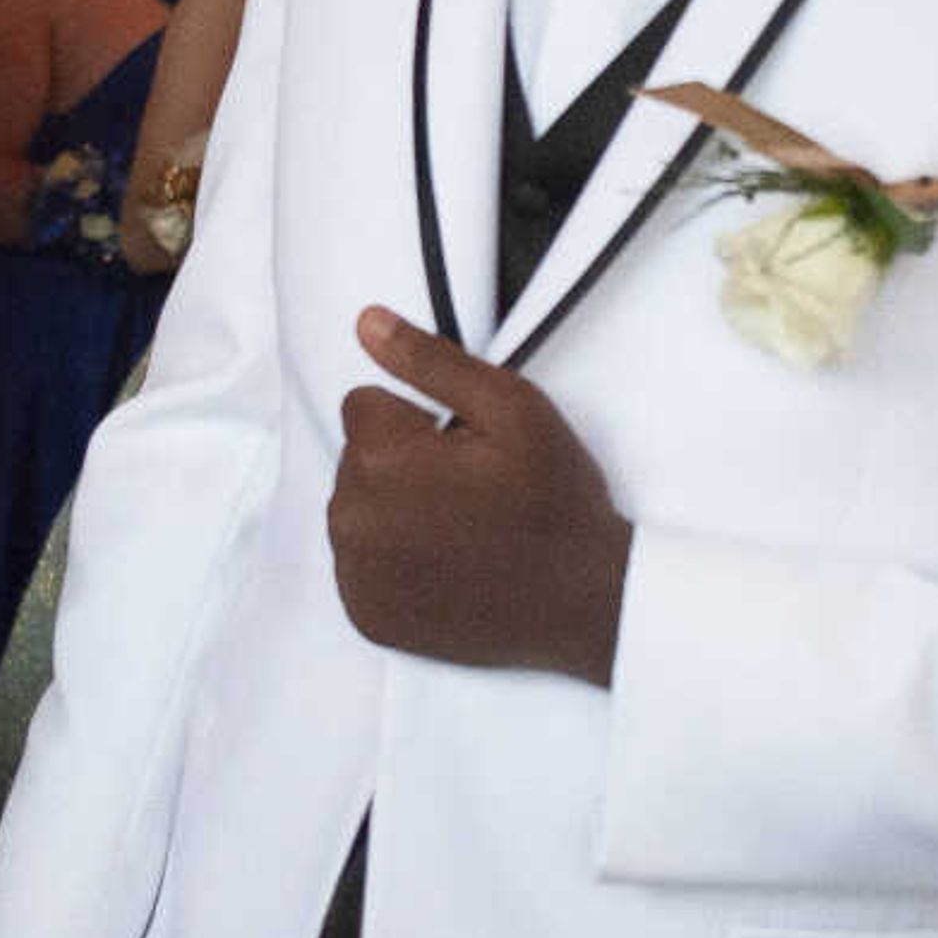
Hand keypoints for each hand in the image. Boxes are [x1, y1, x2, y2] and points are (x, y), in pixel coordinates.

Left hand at [330, 304, 629, 681]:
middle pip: (357, 460)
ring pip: (357, 511)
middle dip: (402, 465)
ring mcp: (355, 575)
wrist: (586, 603)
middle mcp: (351, 520)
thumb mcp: (510, 408)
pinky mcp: (365, 614)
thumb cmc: (554, 501)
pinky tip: (445, 568)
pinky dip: (393, 563)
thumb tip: (366, 322)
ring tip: (461, 532)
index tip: (463, 451)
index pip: (364, 406)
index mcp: (380, 460)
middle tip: (469, 494)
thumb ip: (429, 361)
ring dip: (394, 513)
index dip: (418, 421)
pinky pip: (360, 565)